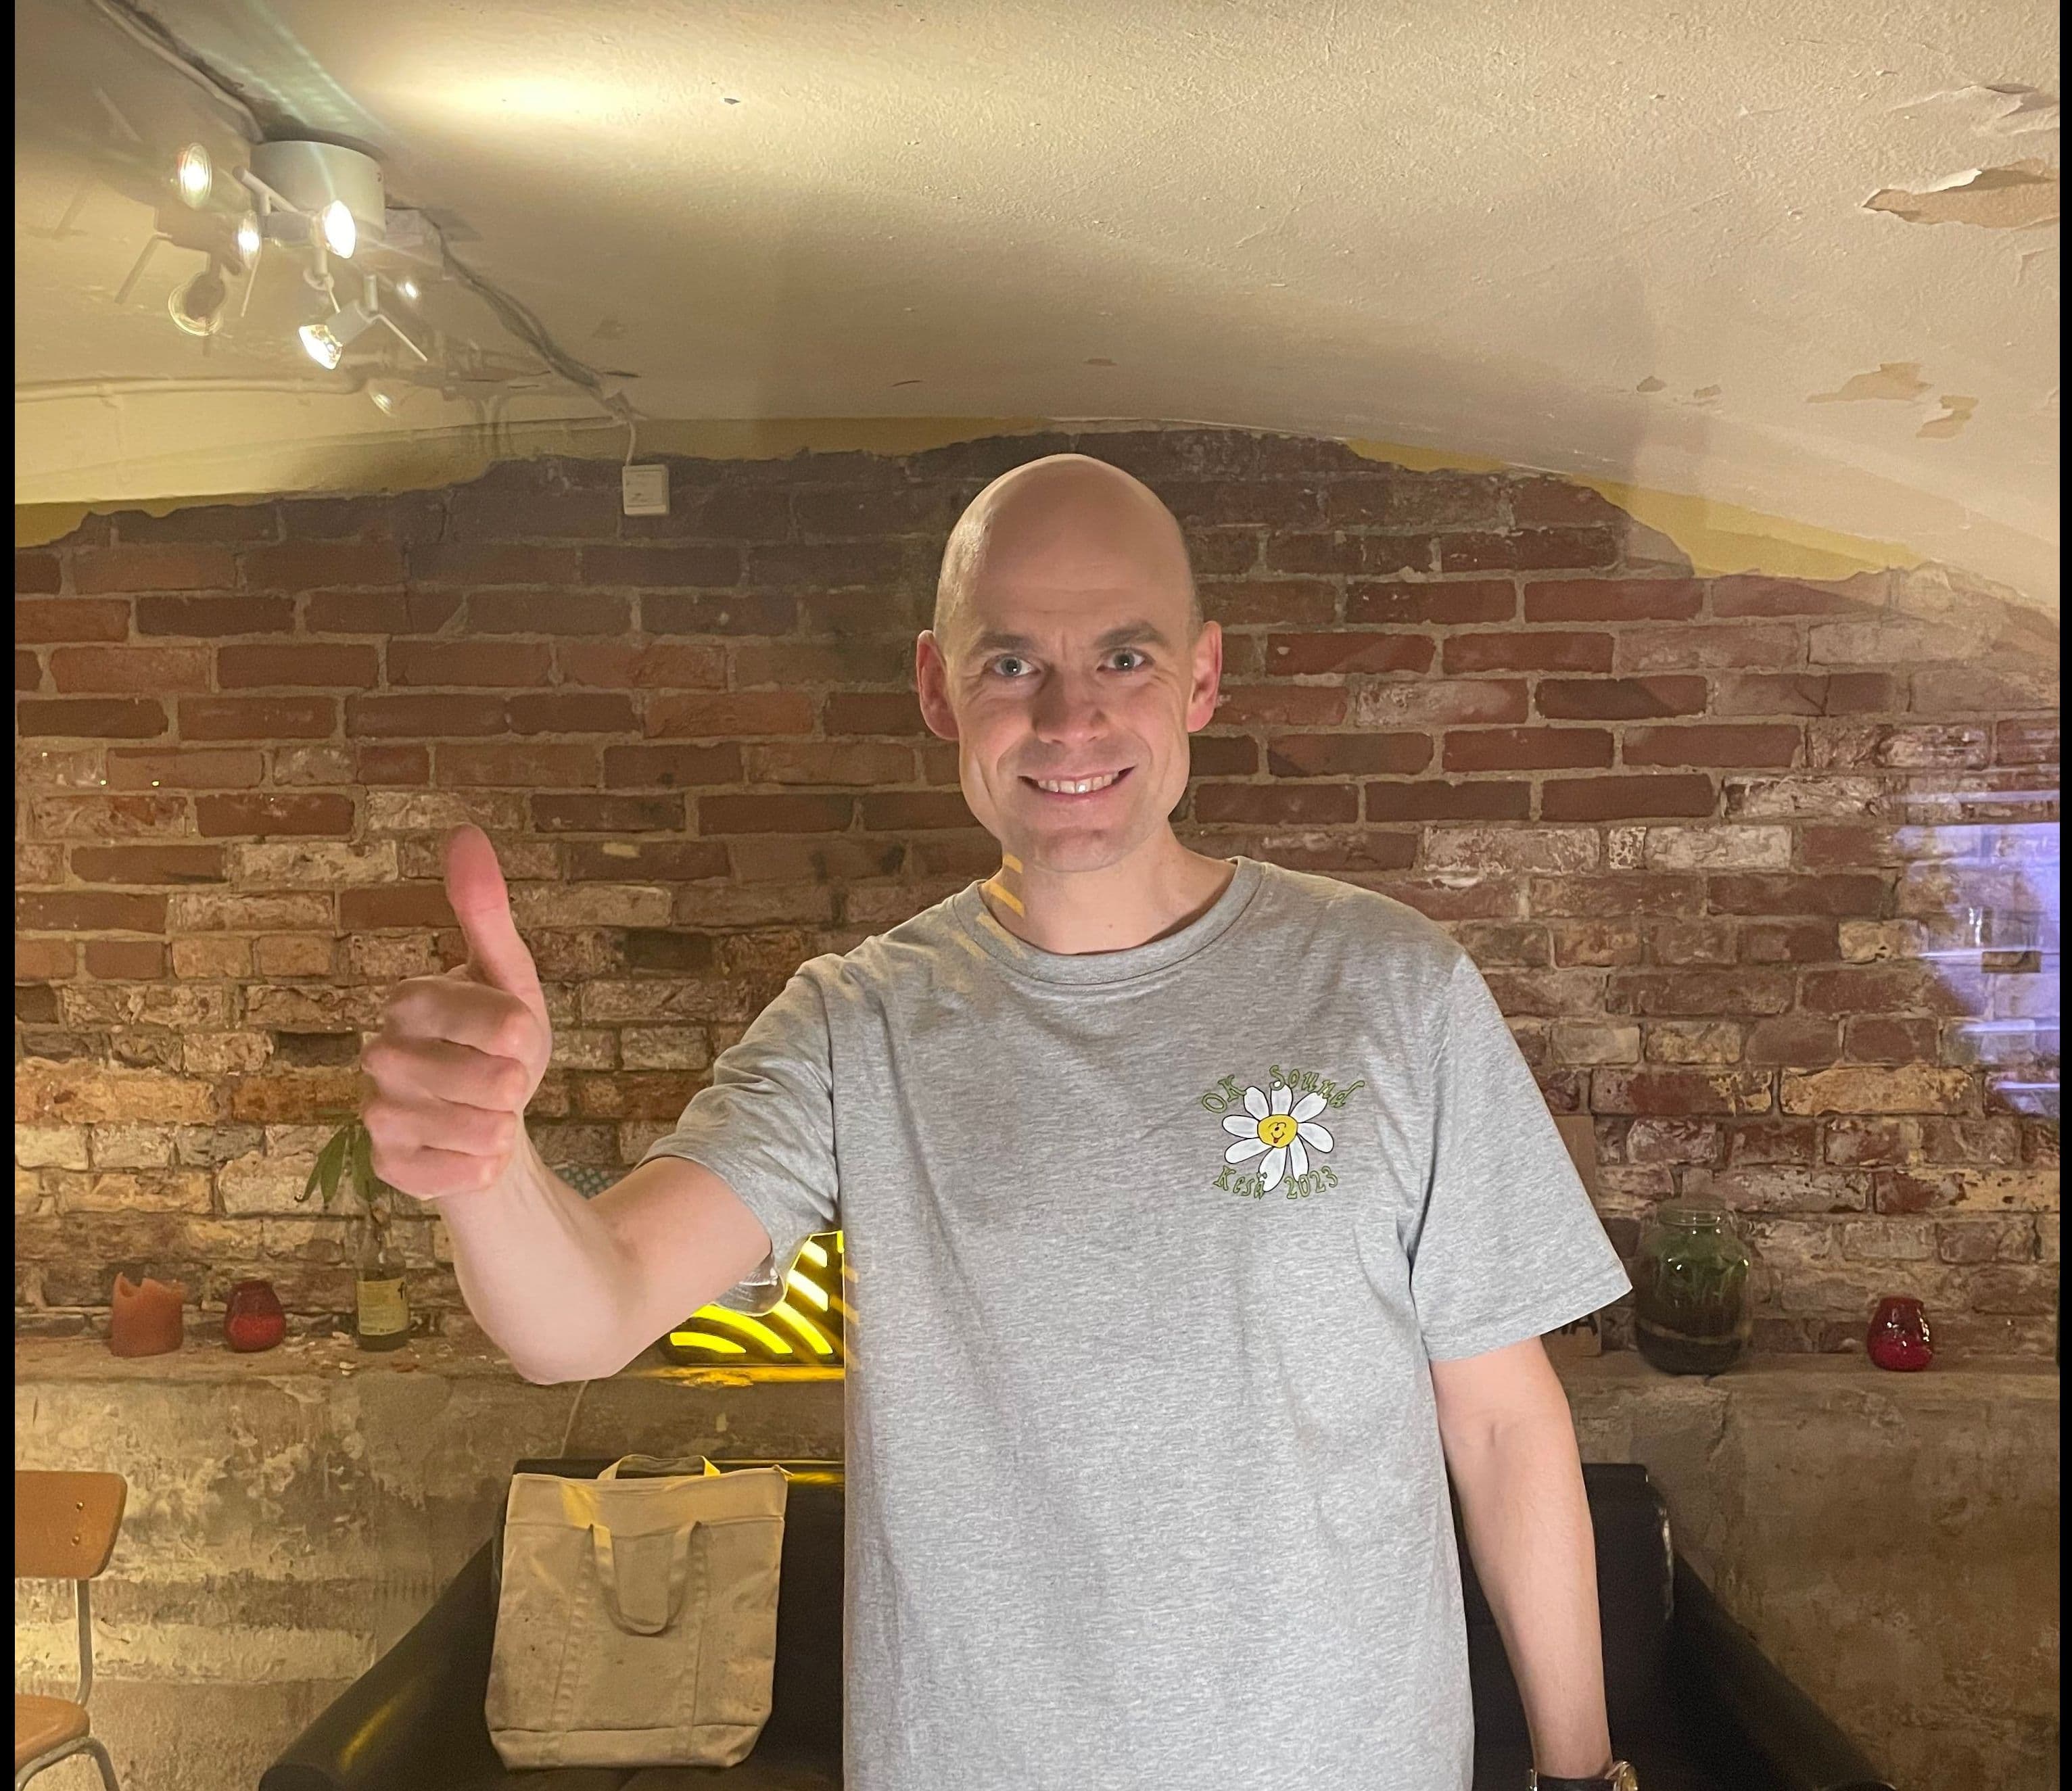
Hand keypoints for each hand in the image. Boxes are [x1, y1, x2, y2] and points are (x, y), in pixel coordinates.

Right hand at [360, 824, 553, 1200]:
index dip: (519, 1034)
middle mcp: (381, 1053)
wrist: (490, 1116)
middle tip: (512, 1084)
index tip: (522, 1036)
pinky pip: (447, 1176)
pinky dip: (478, 1169)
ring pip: (464, 1130)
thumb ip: (485, 911)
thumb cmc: (499, 1040)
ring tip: (495, 1117)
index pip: (486, 1018)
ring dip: (498, 1128)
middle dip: (513, 1086)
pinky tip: (479, 1154)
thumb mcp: (509, 976)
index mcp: (411, 999)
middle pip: (482, 1080)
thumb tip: (464, 833)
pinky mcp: (386, 1165)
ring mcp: (377, 1111)